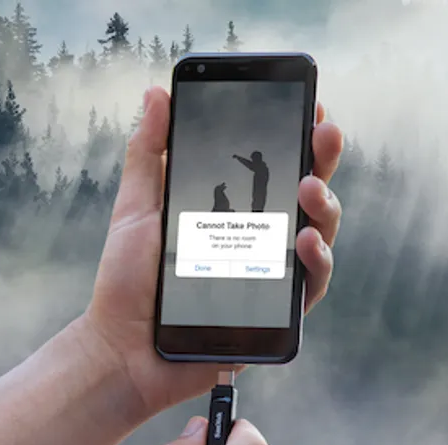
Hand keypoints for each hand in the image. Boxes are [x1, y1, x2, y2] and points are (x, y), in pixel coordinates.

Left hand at [80, 86, 344, 414]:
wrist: (123, 348)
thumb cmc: (130, 282)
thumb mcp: (137, 207)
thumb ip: (149, 152)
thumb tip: (157, 94)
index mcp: (237, 210)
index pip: (279, 166)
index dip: (299, 135)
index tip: (309, 105)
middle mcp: (264, 239)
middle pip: (309, 192)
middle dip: (323, 158)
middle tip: (324, 133)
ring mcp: (276, 275)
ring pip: (321, 233)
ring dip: (324, 205)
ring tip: (309, 187)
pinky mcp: (281, 314)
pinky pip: (313, 284)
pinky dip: (317, 260)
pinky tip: (306, 241)